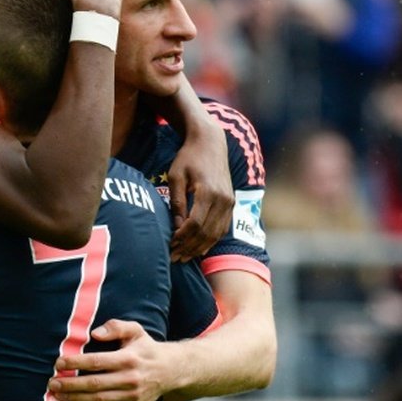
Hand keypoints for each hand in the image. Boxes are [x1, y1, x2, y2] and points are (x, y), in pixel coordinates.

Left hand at [48, 319, 173, 400]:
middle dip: (70, 384)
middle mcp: (130, 379)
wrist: (170, 371)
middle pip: (94, 384)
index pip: (96, 362)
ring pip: (97, 400)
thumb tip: (95, 333)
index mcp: (128, 358)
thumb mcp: (135, 330)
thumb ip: (115, 327)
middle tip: (52, 382)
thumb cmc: (146, 348)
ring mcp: (131, 395)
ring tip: (58, 394)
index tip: (59, 363)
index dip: (75, 363)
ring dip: (75, 398)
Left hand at [168, 122, 232, 261]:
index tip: (170, 245)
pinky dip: (210, 240)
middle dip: (189, 248)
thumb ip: (176, 203)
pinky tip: (198, 248)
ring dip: (199, 248)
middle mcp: (223, 199)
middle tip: (174, 258)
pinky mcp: (231, 203)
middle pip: (206, 232)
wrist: (210, 143)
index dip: (182, 238)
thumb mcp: (176, 177)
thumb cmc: (188, 158)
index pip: (195, 224)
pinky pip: (222, 228)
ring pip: (216, 233)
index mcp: (208, 191)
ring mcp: (230, 202)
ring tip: (184, 257)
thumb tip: (175, 228)